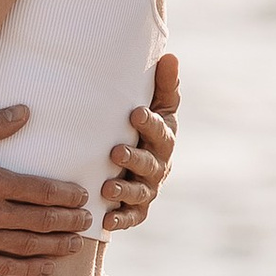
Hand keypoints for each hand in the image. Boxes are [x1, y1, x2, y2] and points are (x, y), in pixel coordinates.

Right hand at [0, 106, 91, 275]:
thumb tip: (25, 112)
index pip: (40, 190)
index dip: (66, 194)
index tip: (82, 195)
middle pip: (40, 220)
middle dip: (69, 220)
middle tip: (88, 220)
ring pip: (26, 247)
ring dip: (55, 246)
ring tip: (75, 244)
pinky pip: (1, 268)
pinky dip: (26, 270)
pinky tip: (43, 269)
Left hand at [101, 51, 179, 231]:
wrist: (135, 161)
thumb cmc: (143, 127)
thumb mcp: (157, 105)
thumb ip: (164, 85)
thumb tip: (170, 56)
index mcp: (163, 138)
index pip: (159, 130)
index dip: (149, 123)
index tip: (134, 113)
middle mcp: (159, 165)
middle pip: (150, 163)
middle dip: (134, 159)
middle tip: (115, 153)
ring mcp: (148, 189)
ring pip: (140, 192)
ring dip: (124, 191)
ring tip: (107, 188)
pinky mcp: (136, 210)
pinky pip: (131, 217)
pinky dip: (120, 219)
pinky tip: (106, 220)